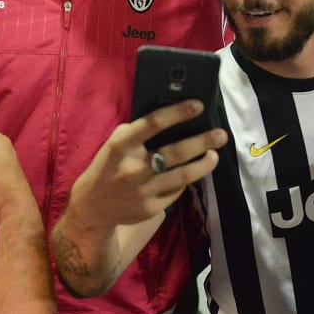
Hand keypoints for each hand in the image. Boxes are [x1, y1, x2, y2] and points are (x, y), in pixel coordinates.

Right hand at [67, 100, 226, 230]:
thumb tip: (172, 117)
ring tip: (214, 155)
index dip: (177, 113)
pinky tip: (193, 172)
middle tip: (221, 134)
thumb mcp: (114, 145)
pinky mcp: (150, 208)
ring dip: (204, 164)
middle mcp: (132, 168)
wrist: (92, 207)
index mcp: (121, 146)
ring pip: (183, 175)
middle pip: (175, 152)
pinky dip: (186, 180)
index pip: (152, 124)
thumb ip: (137, 133)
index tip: (198, 105)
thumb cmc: (108, 166)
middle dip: (202, 141)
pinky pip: (176, 191)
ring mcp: (142, 190)